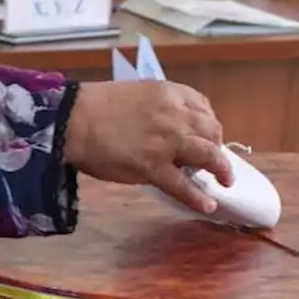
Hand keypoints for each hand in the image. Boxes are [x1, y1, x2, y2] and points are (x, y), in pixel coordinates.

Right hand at [64, 81, 233, 214]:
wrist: (74, 120)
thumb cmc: (96, 105)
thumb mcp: (137, 93)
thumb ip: (158, 107)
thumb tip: (169, 128)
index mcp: (169, 93)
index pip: (203, 106)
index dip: (209, 122)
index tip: (208, 133)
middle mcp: (175, 116)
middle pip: (212, 131)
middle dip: (217, 144)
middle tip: (214, 156)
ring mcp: (167, 143)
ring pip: (209, 156)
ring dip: (222, 169)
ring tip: (225, 181)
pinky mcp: (155, 168)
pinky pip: (184, 186)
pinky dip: (198, 198)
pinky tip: (208, 205)